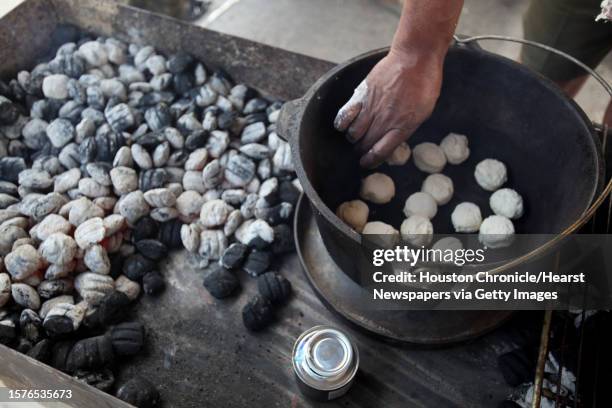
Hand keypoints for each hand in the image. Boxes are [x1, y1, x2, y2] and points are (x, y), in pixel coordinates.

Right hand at [334, 49, 443, 167]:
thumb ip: (407, 126)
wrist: (415, 57)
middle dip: (361, 151)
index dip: (371, 161)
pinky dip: (342, 124)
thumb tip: (394, 137)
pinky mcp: (362, 95)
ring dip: (353, 138)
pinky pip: (345, 116)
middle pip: (365, 144)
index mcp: (402, 127)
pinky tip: (344, 125)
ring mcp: (371, 108)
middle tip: (360, 150)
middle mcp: (384, 120)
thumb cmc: (424, 83)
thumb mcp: (424, 111)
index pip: (380, 152)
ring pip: (354, 133)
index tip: (366, 163)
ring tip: (355, 136)